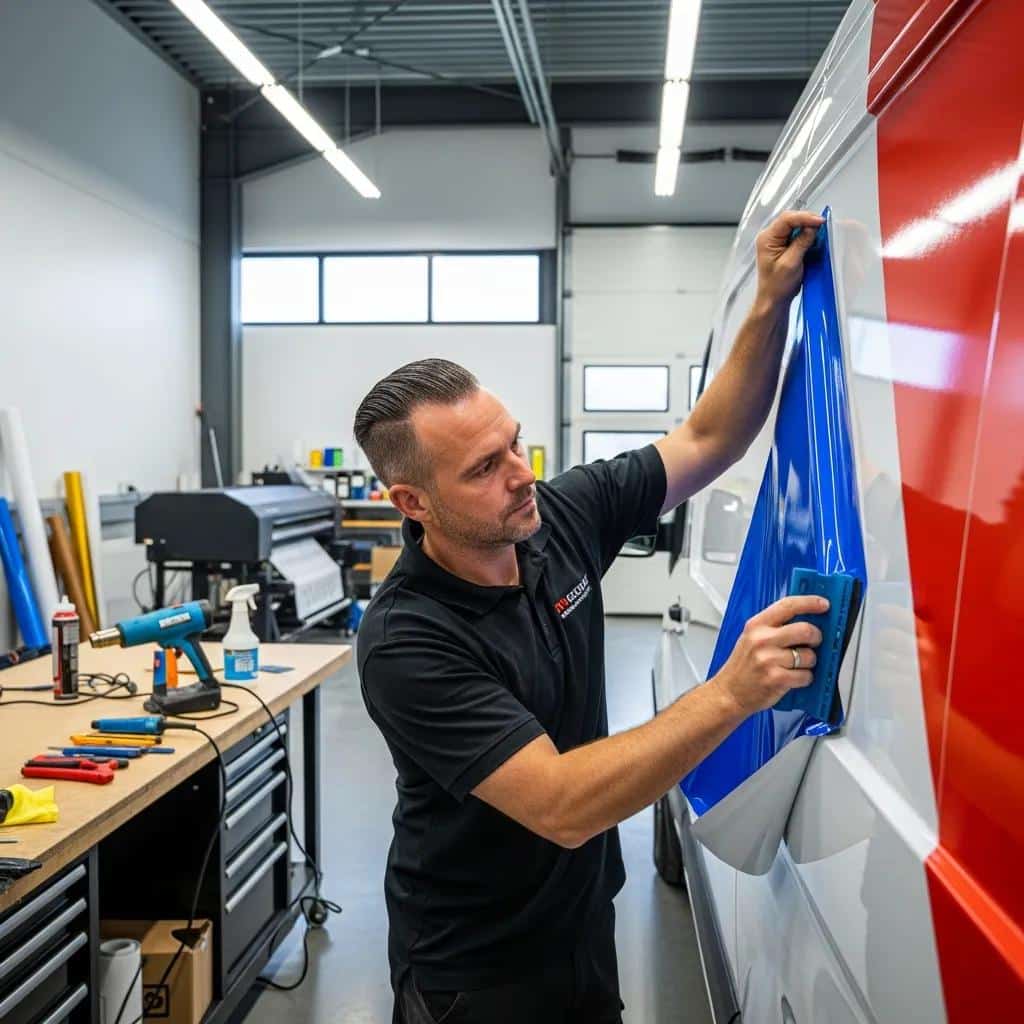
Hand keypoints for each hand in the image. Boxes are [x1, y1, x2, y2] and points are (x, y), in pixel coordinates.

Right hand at [711, 595, 827, 715]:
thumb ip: (775, 627)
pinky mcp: (776, 678)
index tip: (823, 604)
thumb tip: (806, 620)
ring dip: (808, 663)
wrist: (729, 692)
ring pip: (809, 656)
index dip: (810, 602)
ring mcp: (768, 659)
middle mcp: (761, 640)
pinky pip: (806, 675)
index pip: (788, 605)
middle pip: (805, 630)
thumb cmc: (743, 666)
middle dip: (816, 637)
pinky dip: (804, 678)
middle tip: (812, 642)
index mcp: (756, 625)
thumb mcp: (751, 638)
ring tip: (794, 665)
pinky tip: (792, 678)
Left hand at [754, 210, 824, 309]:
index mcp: (767, 239)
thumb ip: (801, 243)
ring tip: (821, 230)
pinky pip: (796, 234)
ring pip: (794, 226)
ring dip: (808, 227)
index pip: (786, 219)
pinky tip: (815, 237)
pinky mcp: (783, 246)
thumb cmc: (777, 286)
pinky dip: (806, 234)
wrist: (773, 299)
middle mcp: (770, 237)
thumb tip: (812, 227)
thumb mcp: (791, 263)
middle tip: (823, 224)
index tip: (820, 221)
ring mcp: (776, 241)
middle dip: (807, 220)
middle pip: (790, 219)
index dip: (805, 217)